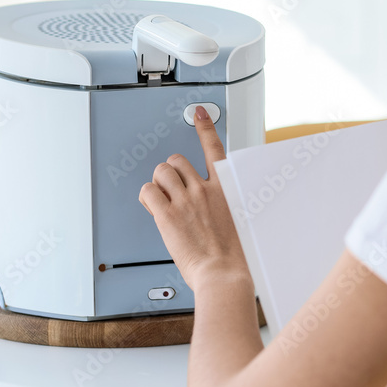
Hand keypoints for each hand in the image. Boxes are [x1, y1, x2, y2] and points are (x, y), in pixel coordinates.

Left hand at [139, 106, 250, 291]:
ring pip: (160, 172)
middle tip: (172, 187)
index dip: (204, 127)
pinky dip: (146, 198)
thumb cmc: (234, 256)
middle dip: (171, 171)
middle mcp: (204, 189)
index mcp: (225, 189)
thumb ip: (224, 206)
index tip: (199, 113)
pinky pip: (148, 192)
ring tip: (162, 198)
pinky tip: (153, 207)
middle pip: (177, 160)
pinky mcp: (167, 214)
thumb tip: (213, 208)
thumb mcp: (239, 222)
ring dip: (158, 183)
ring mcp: (185, 200)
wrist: (224, 273)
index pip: (214, 149)